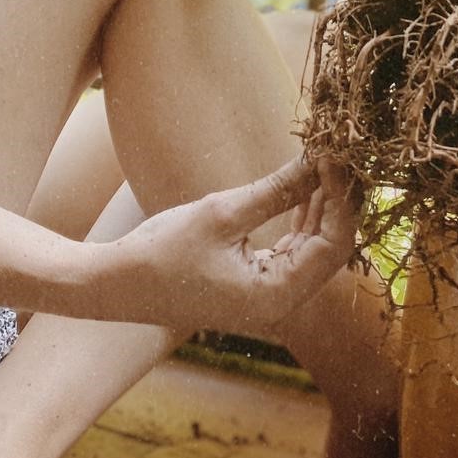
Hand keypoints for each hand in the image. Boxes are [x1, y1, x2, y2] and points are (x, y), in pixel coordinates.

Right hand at [92, 156, 358, 333]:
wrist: (116, 285)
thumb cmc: (162, 252)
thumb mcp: (222, 213)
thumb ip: (276, 191)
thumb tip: (317, 161)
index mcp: (276, 295)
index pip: (334, 244)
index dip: (341, 197)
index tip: (336, 156)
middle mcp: (280, 303)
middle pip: (331, 248)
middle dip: (337, 200)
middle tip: (338, 153)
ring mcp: (269, 297)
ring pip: (315, 249)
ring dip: (322, 207)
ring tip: (325, 163)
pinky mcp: (257, 285)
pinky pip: (294, 251)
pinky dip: (303, 220)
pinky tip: (306, 188)